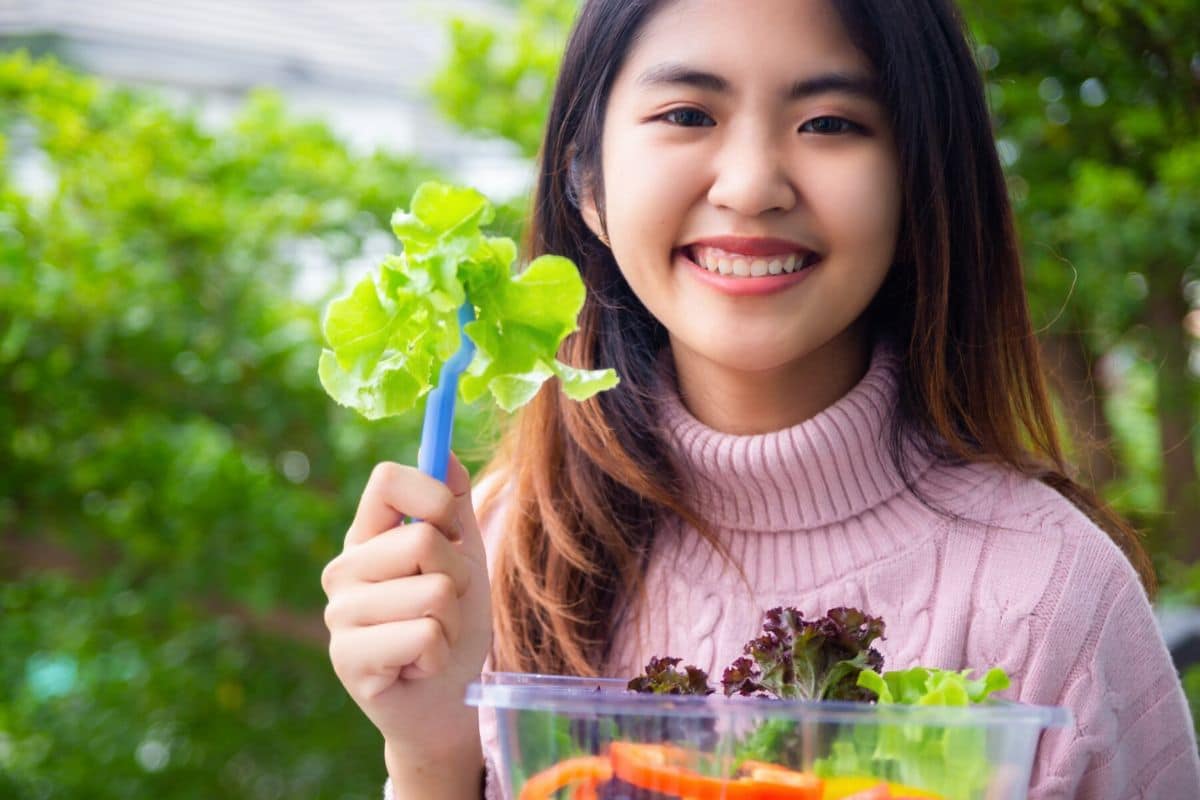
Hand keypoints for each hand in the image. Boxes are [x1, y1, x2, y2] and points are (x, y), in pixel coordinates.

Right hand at [321, 454, 491, 761]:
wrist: (445, 702)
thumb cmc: (454, 626)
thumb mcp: (463, 560)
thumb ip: (453, 509)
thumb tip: (445, 454)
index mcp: (368, 537)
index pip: (387, 479)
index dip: (432, 496)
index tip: (448, 530)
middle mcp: (344, 569)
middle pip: (422, 540)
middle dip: (457, 579)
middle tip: (445, 608)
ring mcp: (339, 613)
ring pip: (432, 592)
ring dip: (452, 622)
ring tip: (432, 640)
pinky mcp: (348, 657)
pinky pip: (423, 635)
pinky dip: (439, 654)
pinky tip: (419, 666)